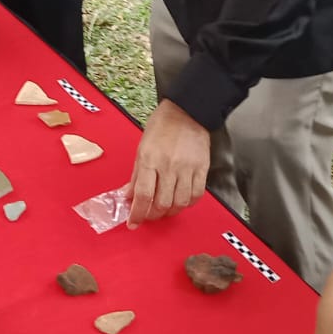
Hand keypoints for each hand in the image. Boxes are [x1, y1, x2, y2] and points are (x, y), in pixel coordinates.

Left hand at [125, 98, 208, 226]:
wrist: (187, 110)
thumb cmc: (162, 125)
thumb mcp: (142, 147)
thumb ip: (137, 174)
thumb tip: (130, 195)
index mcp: (150, 159)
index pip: (143, 195)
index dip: (137, 214)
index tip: (133, 222)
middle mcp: (169, 165)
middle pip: (161, 203)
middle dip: (153, 215)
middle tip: (148, 215)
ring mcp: (187, 167)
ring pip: (179, 203)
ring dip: (170, 212)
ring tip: (164, 210)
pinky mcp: (202, 168)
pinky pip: (196, 194)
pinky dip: (188, 203)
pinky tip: (181, 201)